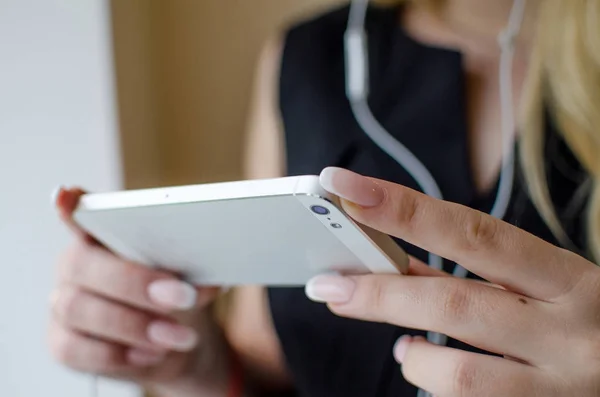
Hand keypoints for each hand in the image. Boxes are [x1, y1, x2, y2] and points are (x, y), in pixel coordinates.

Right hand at [49, 188, 230, 396]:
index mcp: (102, 237)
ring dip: (135, 324)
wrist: (178, 341)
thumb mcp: (189, 275)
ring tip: (177, 335)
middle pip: (83, 264)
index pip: (81, 215)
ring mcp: (64, 304)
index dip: (71, 206)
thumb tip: (205, 277)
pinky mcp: (63, 343)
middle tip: (183, 296)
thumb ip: (187, 266)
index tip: (68, 194)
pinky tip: (152, 353)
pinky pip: (76, 349)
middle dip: (135, 281)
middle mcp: (75, 265)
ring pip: (79, 308)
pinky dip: (118, 353)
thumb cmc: (178, 294)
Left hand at [306, 167, 599, 396]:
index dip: (402, 209)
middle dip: (380, 293)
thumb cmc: (588, 324)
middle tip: (329, 286)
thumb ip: (473, 274)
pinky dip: (433, 384)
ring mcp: (559, 385)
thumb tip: (394, 261)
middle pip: (452, 304)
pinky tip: (430, 371)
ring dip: (412, 355)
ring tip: (401, 345)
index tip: (347, 189)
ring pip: (456, 373)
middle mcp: (568, 330)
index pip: (472, 233)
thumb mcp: (545, 287)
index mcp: (567, 279)